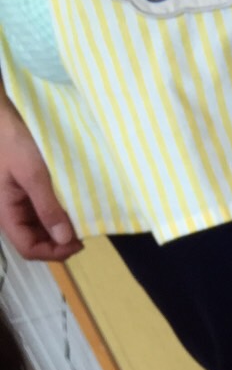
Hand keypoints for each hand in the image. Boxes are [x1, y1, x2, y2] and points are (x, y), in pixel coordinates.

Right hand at [0, 97, 80, 259]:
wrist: (0, 116)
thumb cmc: (10, 141)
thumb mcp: (32, 174)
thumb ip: (48, 208)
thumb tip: (66, 239)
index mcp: (5, 212)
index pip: (28, 248)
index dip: (54, 253)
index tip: (79, 244)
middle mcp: (9, 211)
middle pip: (35, 241)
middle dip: (59, 243)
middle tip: (85, 234)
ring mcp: (16, 201)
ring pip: (39, 228)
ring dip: (59, 230)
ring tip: (81, 223)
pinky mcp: (23, 190)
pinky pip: (39, 211)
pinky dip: (56, 215)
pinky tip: (71, 209)